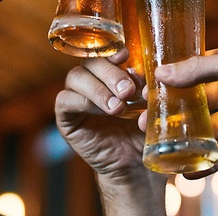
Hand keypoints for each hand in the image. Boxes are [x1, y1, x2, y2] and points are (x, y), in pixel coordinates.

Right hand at [56, 51, 167, 214]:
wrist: (138, 168)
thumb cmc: (146, 134)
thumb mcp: (152, 106)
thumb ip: (150, 89)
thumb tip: (150, 81)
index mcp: (112, 74)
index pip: (104, 50)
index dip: (111, 49)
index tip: (126, 55)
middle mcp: (93, 82)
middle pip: (90, 61)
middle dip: (110, 72)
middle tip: (129, 91)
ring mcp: (77, 99)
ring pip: (76, 77)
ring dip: (98, 88)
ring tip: (119, 107)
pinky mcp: (67, 119)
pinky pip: (65, 100)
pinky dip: (84, 101)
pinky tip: (104, 112)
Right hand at [151, 42, 217, 175]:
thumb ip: (200, 69)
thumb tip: (162, 72)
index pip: (195, 70)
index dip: (172, 81)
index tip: (146, 91)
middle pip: (199, 102)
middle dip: (175, 112)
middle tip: (147, 122)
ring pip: (211, 128)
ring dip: (189, 138)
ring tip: (161, 148)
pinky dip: (211, 161)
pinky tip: (189, 170)